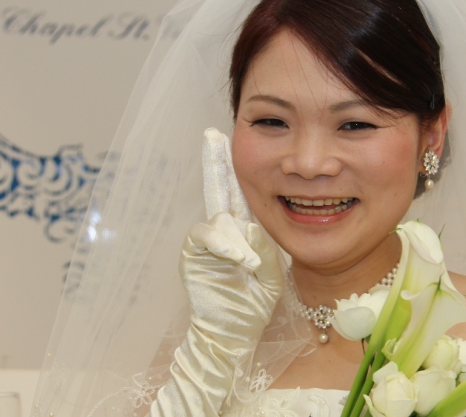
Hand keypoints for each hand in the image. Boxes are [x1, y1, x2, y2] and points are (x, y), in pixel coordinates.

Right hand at [151, 129, 283, 416]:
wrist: (234, 331)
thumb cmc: (255, 301)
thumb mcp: (272, 268)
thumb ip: (263, 244)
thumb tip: (248, 227)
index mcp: (243, 228)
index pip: (240, 190)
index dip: (234, 166)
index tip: (230, 139)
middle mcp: (223, 229)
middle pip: (218, 188)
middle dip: (215, 161)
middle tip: (212, 135)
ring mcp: (206, 242)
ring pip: (220, 219)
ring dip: (237, 239)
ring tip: (251, 264)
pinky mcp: (193, 255)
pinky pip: (207, 237)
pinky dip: (226, 246)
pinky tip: (241, 260)